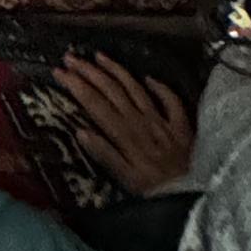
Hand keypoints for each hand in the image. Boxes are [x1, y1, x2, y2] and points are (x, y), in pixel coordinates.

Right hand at [54, 54, 197, 195]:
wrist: (191, 195)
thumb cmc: (154, 190)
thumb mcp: (126, 179)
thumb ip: (105, 155)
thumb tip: (81, 132)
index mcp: (125, 135)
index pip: (95, 103)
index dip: (76, 85)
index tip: (59, 71)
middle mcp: (142, 122)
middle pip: (112, 90)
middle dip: (89, 71)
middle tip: (71, 57)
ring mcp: (162, 120)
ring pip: (136, 88)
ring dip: (116, 70)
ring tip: (99, 56)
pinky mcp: (180, 125)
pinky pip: (171, 100)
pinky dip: (160, 87)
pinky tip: (149, 78)